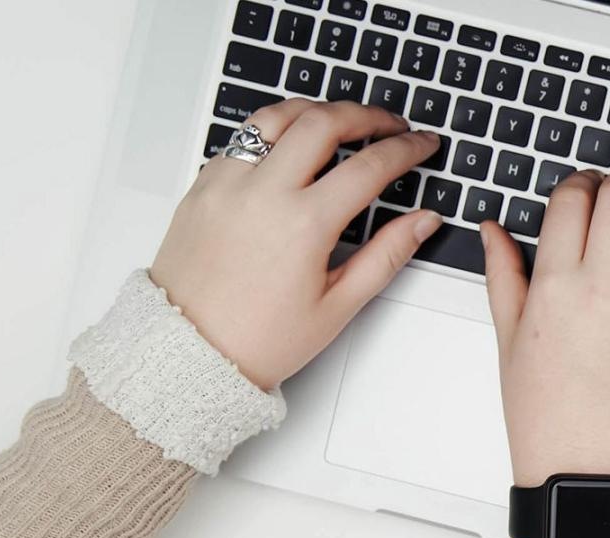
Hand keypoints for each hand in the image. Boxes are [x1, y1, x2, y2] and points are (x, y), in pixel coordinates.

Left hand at [150, 99, 442, 388]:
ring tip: (341, 121)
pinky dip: (274, 133)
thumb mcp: (338, 305)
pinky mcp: (202, 186)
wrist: (187, 353)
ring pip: (277, 116)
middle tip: (390, 124)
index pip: (369, 166)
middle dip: (367, 115)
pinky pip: (242, 140)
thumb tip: (422, 221)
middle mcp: (262, 193)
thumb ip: (387, 255)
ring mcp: (227, 184)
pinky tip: (292, 148)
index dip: (406, 149)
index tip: (422, 144)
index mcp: (303, 225)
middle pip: (323, 121)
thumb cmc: (258, 339)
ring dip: (317, 111)